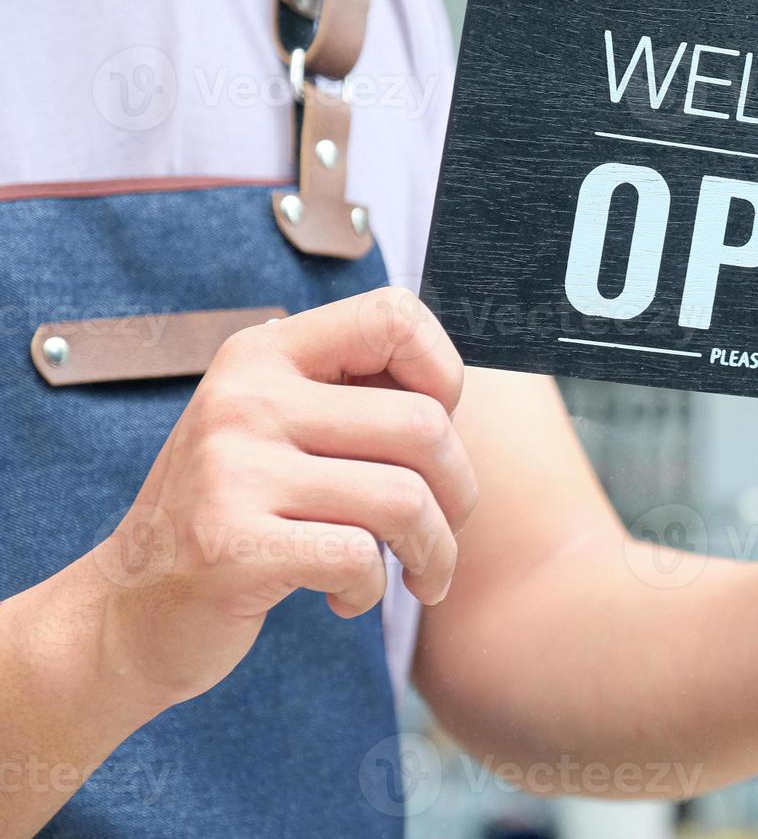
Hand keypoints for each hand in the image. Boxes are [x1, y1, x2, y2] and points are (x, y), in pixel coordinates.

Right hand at [88, 287, 476, 710]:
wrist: (129, 607)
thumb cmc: (239, 512)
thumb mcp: (281, 429)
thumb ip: (356, 398)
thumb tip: (460, 390)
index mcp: (263, 353)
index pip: (394, 317)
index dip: (444, 374)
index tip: (434, 434)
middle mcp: (245, 398)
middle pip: (424, 424)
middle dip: (457, 493)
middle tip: (438, 532)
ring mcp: (233, 471)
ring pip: (406, 500)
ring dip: (432, 553)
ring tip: (414, 574)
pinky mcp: (231, 546)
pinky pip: (361, 560)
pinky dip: (373, 589)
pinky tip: (347, 596)